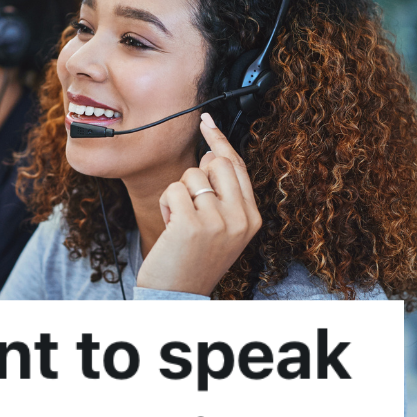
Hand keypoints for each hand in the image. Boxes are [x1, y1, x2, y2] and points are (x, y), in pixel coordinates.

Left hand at [136, 113, 262, 295]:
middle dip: (195, 176)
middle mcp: (240, 219)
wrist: (178, 295)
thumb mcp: (222, 229)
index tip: (207, 121)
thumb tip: (213, 152)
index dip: (220, 139)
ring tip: (181, 224)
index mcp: (252, 218)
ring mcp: (217, 222)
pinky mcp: (192, 225)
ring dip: (178, 196)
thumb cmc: (195, 260)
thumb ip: (224, 194)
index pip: (237, 166)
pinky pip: (173, 190)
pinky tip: (170, 228)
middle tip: (190, 205)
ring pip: (191, 175)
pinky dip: (165, 205)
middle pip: (216, 163)